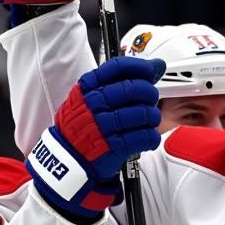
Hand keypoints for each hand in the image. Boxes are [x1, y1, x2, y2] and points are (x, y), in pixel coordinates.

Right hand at [27, 56, 163, 221]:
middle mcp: (95, 104)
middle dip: (150, 95)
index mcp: (88, 88)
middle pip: (136, 89)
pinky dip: (151, 137)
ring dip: (152, 118)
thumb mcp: (93, 98)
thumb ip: (121, 81)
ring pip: (144, 113)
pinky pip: (144, 136)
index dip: (140, 67)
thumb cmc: (83, 125)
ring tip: (146, 122)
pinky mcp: (114, 147)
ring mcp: (104, 125)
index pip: (119, 67)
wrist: (68, 158)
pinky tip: (146, 138)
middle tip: (148, 102)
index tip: (150, 71)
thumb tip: (155, 66)